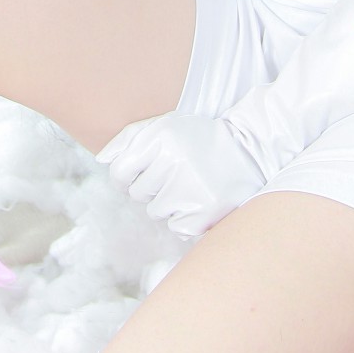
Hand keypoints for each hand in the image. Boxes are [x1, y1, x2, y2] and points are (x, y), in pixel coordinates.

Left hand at [95, 111, 267, 240]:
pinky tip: (203, 198)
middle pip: (137, 194)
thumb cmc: (199, 140)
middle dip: (152, 187)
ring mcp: (190, 190)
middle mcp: (174, 162)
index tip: (143, 171)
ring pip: (156, 212)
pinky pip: (176, 226)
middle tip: (179, 172)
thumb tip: (102, 160)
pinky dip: (186, 218)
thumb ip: (129, 138)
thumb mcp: (166, 126)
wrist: (252, 151)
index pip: (119, 172)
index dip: (127, 175)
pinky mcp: (204, 214)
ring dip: (169, 202)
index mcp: (161, 138)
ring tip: (193, 183)